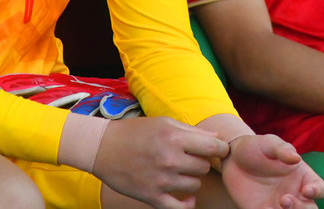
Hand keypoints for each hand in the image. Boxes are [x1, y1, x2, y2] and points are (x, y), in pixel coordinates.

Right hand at [93, 116, 227, 208]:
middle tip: (189, 158)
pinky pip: (180, 208)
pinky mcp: (152, 197)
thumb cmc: (136, 132)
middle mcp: (169, 160)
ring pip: (195, 186)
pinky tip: (185, 196)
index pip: (213, 148)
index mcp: (174, 138)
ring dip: (191, 179)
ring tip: (179, 172)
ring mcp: (161, 181)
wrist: (103, 148)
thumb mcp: (164, 123)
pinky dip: (186, 204)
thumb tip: (218, 138)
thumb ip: (193, 131)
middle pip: (204, 167)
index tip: (218, 150)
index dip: (220, 149)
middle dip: (200, 162)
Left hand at [221, 134, 323, 207]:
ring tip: (276, 206)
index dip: (317, 191)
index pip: (319, 188)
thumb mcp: (269, 143)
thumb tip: (296, 158)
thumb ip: (282, 150)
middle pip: (309, 208)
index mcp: (301, 176)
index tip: (307, 190)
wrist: (231, 157)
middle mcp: (293, 192)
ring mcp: (278, 204)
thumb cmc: (255, 146)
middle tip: (285, 199)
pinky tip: (262, 208)